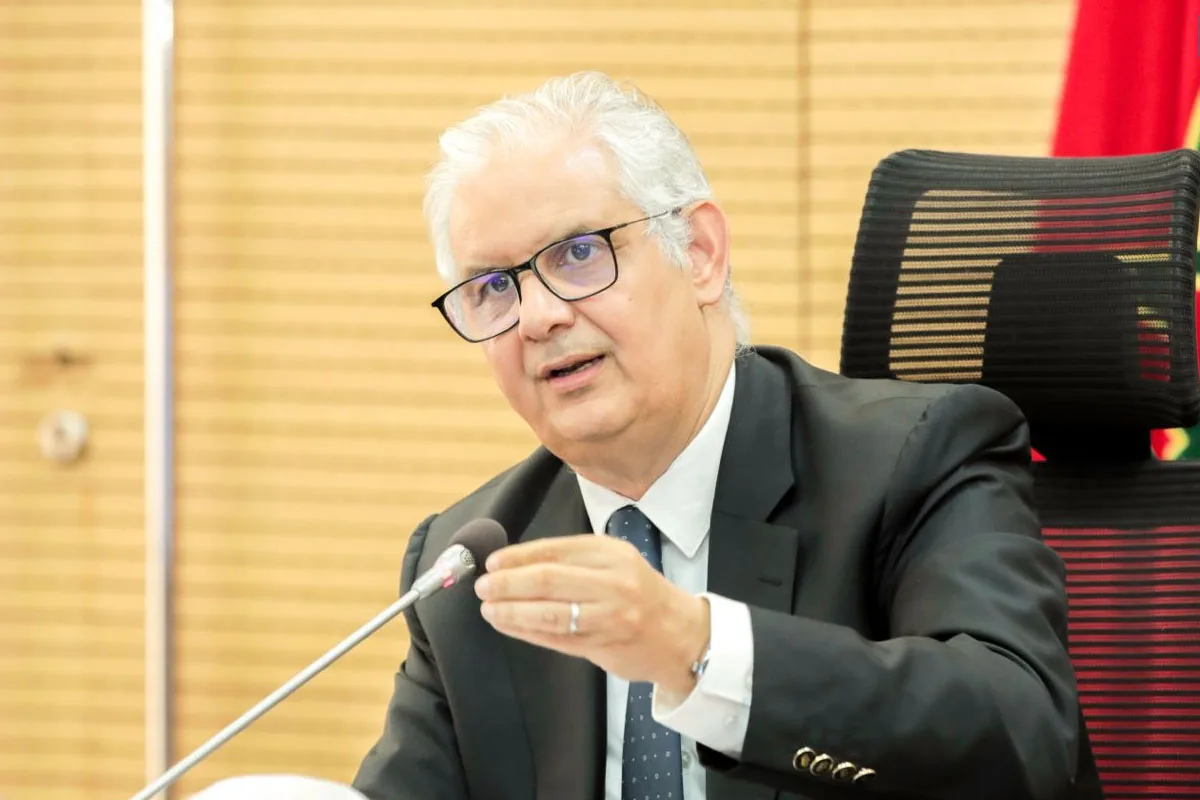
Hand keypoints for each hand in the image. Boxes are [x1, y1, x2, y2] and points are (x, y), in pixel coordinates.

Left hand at [474, 534, 710, 695]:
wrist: (681, 634)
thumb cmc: (641, 593)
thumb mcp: (615, 562)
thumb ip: (573, 560)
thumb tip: (518, 563)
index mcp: (612, 554)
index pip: (555, 550)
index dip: (518, 557)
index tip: (493, 562)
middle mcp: (612, 582)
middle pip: (548, 580)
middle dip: (509, 583)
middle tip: (483, 586)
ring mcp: (608, 616)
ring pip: (549, 613)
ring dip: (513, 611)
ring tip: (490, 609)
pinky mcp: (603, 645)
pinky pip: (556, 638)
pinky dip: (528, 632)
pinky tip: (509, 625)